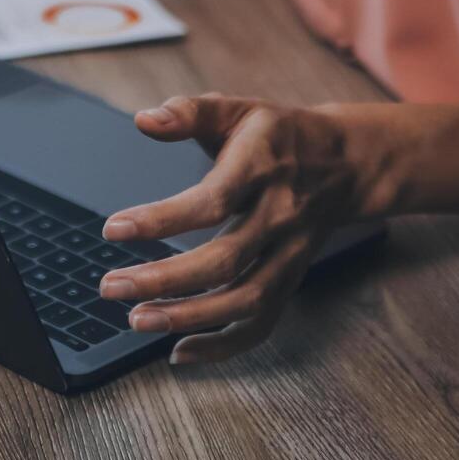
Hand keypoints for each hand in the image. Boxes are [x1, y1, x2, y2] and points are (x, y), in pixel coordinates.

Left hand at [97, 94, 397, 364]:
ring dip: (191, 318)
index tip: (112, 230)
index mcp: (262, 167)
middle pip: (226, 260)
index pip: (212, 202)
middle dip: (165, 280)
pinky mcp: (292, 279)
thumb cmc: (278, 133)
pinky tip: (179, 351)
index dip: (162, 220)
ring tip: (138, 321)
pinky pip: (263, 322)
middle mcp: (280, 215)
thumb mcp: (237, 108)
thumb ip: (189, 111)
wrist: (347, 162)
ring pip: (246, 299)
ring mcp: (290, 253)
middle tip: (111, 287)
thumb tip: (144, 120)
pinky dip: (224, 345)